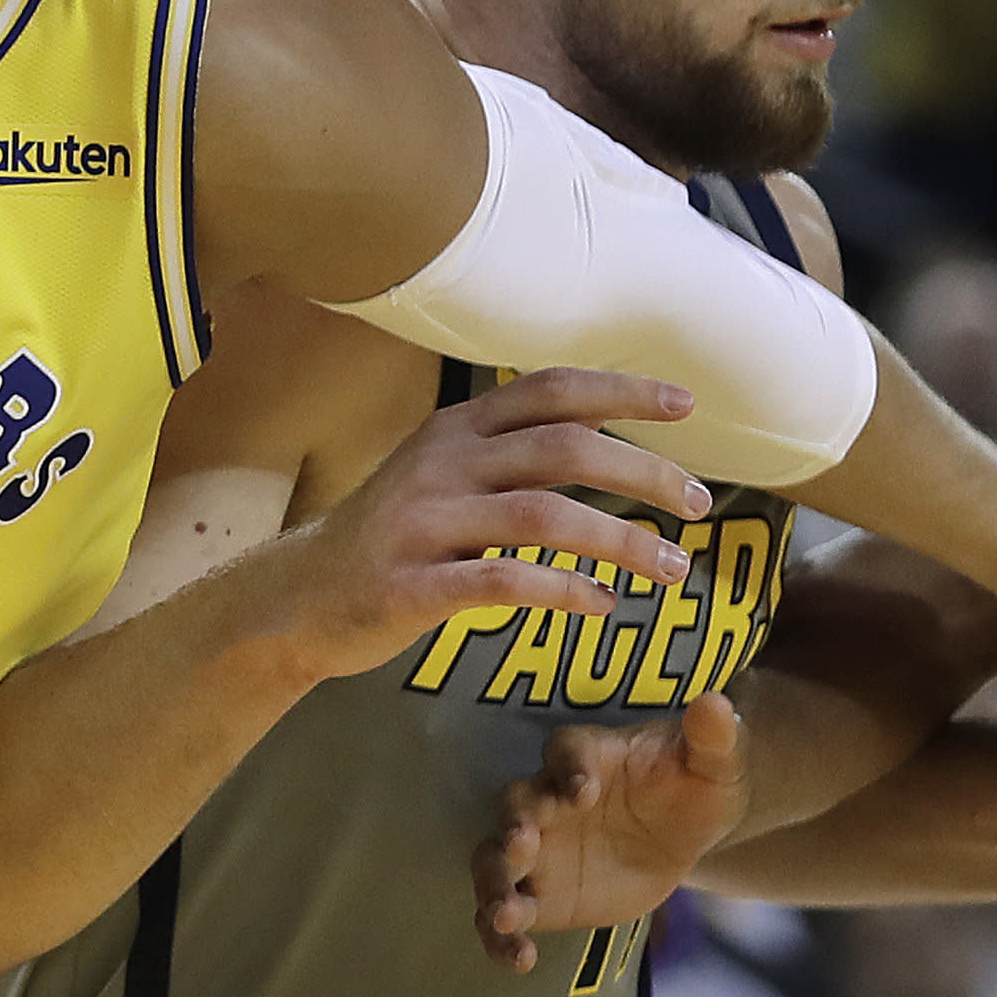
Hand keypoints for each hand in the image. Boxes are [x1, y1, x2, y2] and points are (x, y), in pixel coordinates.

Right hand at [250, 367, 708, 684]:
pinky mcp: (411, 584)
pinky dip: (562, 591)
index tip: (688, 408)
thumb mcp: (441, 474)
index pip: (550, 391)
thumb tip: (601, 433)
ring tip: (672, 569)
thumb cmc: (391, 537)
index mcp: (455, 430)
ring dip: (620, 540)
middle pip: (562, 448)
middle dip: (644, 471)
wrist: (296, 598)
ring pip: (543, 515)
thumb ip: (507, 453)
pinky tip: (601, 605)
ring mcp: (423, 523)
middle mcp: (441, 463)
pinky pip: (502, 582)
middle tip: (699, 505)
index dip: (622, 392)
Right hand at [471, 693, 744, 971]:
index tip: (584, 789)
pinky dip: (501, 937)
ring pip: (494, 863)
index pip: (564, 751)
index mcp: (585, 759)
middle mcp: (546, 801)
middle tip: (524, 844)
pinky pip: (504, 917)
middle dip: (515, 824)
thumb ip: (713, 737)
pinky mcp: (537, 898)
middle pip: (514, 805)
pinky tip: (518, 960)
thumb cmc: (691, 786)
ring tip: (506, 915)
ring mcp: (534, 852)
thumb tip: (718, 704)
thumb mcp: (714, 763)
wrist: (680, 834)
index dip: (568, 767)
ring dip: (494, 885)